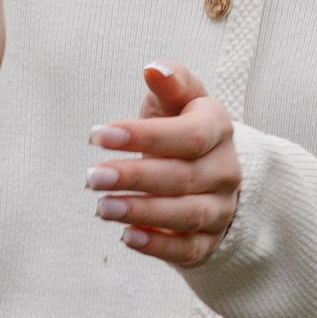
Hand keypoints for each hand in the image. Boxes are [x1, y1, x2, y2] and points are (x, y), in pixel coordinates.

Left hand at [88, 60, 240, 268]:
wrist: (212, 174)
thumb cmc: (182, 129)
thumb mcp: (179, 102)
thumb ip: (170, 84)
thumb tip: (153, 68)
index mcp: (218, 129)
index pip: (189, 135)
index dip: (144, 136)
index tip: (98, 135)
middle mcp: (225, 171)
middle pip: (182, 177)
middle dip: (134, 177)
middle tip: (91, 176)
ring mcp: (220, 209)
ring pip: (185, 214)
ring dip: (142, 212)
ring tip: (102, 207)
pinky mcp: (209, 242)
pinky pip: (187, 248)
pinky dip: (157, 246)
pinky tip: (126, 237)